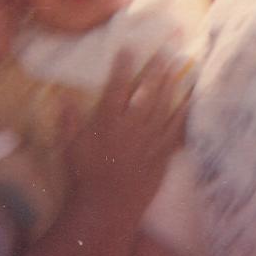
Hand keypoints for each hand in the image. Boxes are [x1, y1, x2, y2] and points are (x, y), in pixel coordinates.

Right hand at [65, 51, 188, 221]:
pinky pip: (176, 128)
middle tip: (166, 50)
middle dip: (156, 69)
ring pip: (164, 105)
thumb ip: (69, 122)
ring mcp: (149, 139)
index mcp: (107, 123)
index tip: (129, 48)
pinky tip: (191, 98)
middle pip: (146, 92)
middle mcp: (131, 127)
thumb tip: (64, 97)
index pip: (117, 87)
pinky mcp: (162, 152)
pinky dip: (184, 112)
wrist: (107, 208)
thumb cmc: (85, 177)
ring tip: (181, 64)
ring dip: (173, 83)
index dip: (123, 66)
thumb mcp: (70, 149)